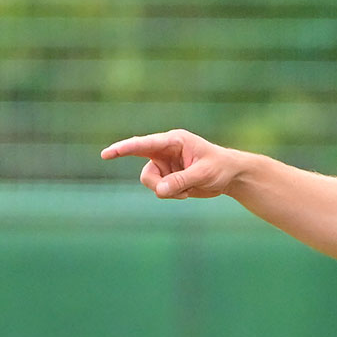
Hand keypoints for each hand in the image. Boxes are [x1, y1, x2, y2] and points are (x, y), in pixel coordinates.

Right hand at [100, 129, 239, 199]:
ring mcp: (164, 164)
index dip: (124, 149)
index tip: (107, 154)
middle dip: (156, 184)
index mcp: (173, 141)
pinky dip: (172, 194)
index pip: (144, 144)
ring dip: (167, 191)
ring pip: (151, 183)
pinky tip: (188, 191)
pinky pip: (159, 190)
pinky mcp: (166, 177)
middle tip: (173, 192)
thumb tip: (159, 191)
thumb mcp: (203, 174)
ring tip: (188, 191)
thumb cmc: (220, 167)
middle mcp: (164, 151)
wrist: (230, 176)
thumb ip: (181, 181)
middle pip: (146, 170)